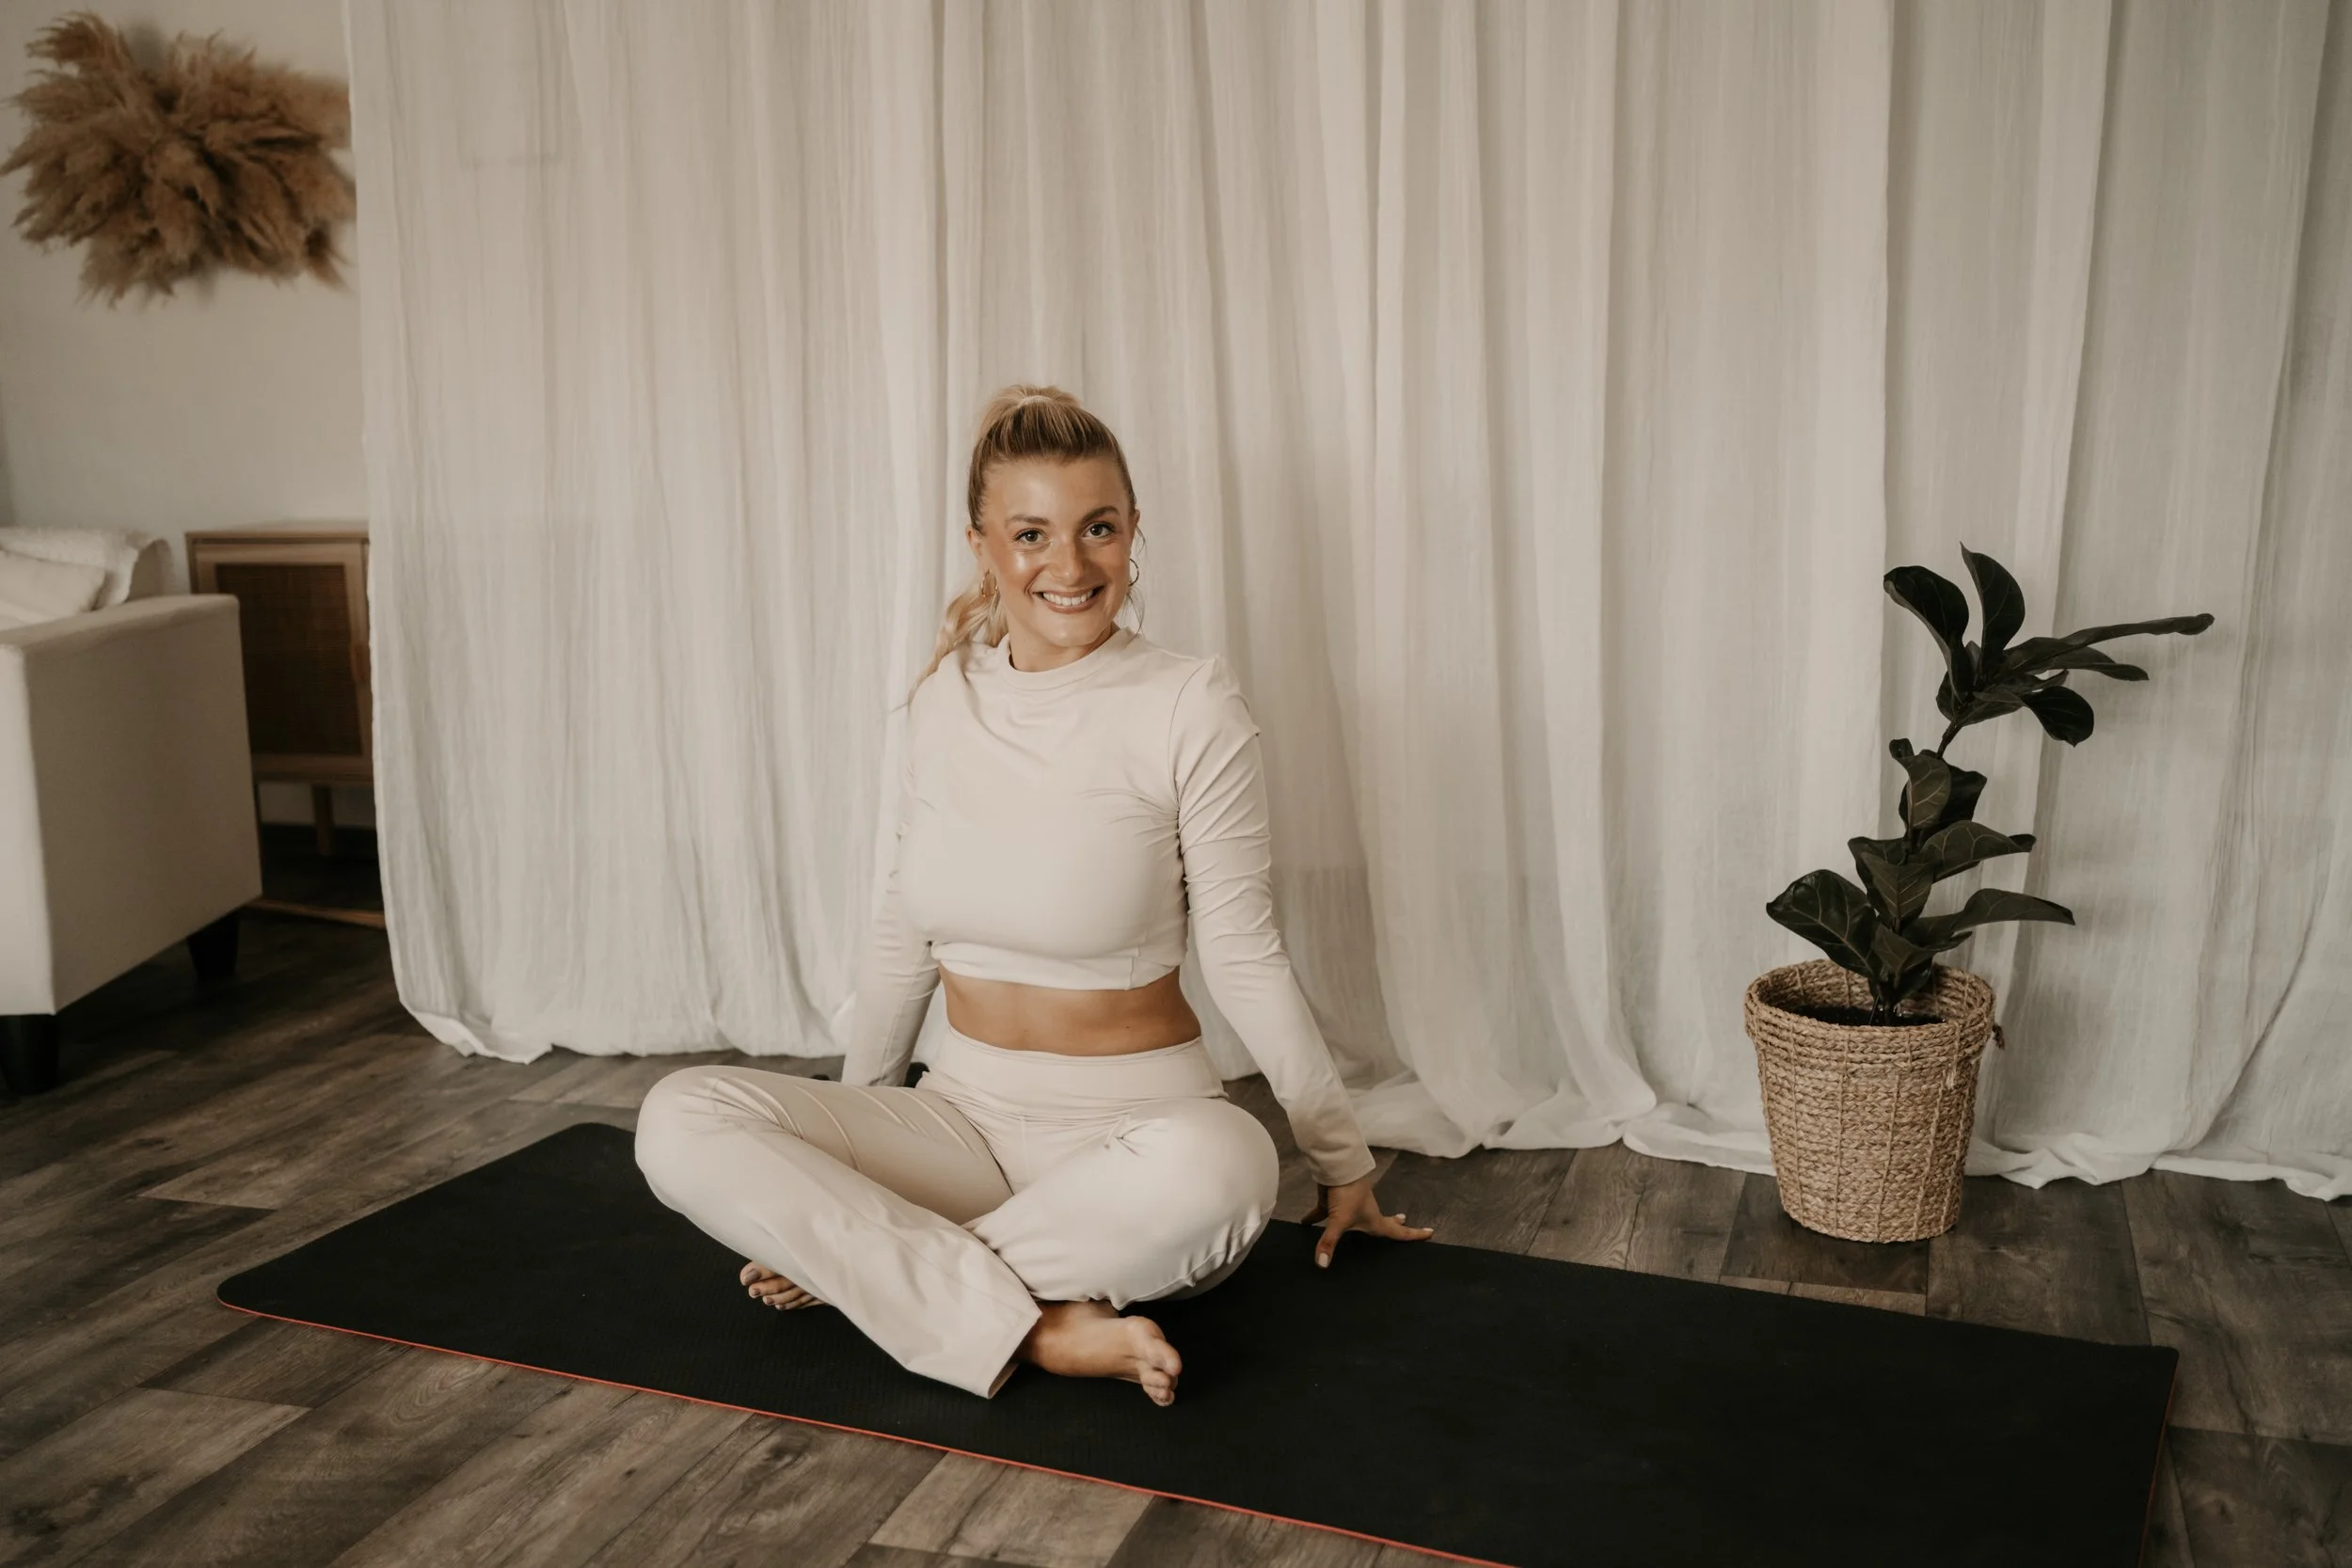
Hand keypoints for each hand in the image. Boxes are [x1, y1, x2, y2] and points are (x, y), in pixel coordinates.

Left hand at [1306, 1176, 1433, 1267]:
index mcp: (1374, 1220)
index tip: (1430, 1233)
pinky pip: (1325, 1213)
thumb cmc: (1347, 1193)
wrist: (1337, 1166)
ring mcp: (1350, 1206)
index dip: (1415, 1235)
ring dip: (1357, 1224)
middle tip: (1403, 1224)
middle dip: (1394, 1225)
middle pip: (1383, 1223)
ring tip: (1358, 1231)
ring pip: (1355, 1219)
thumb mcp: (1339, 1220)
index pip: (1399, 1232)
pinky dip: (1316, 1218)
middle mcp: (1365, 1214)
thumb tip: (1323, 1265)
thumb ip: (1329, 1243)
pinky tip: (1305, 1224)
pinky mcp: (1334, 1200)